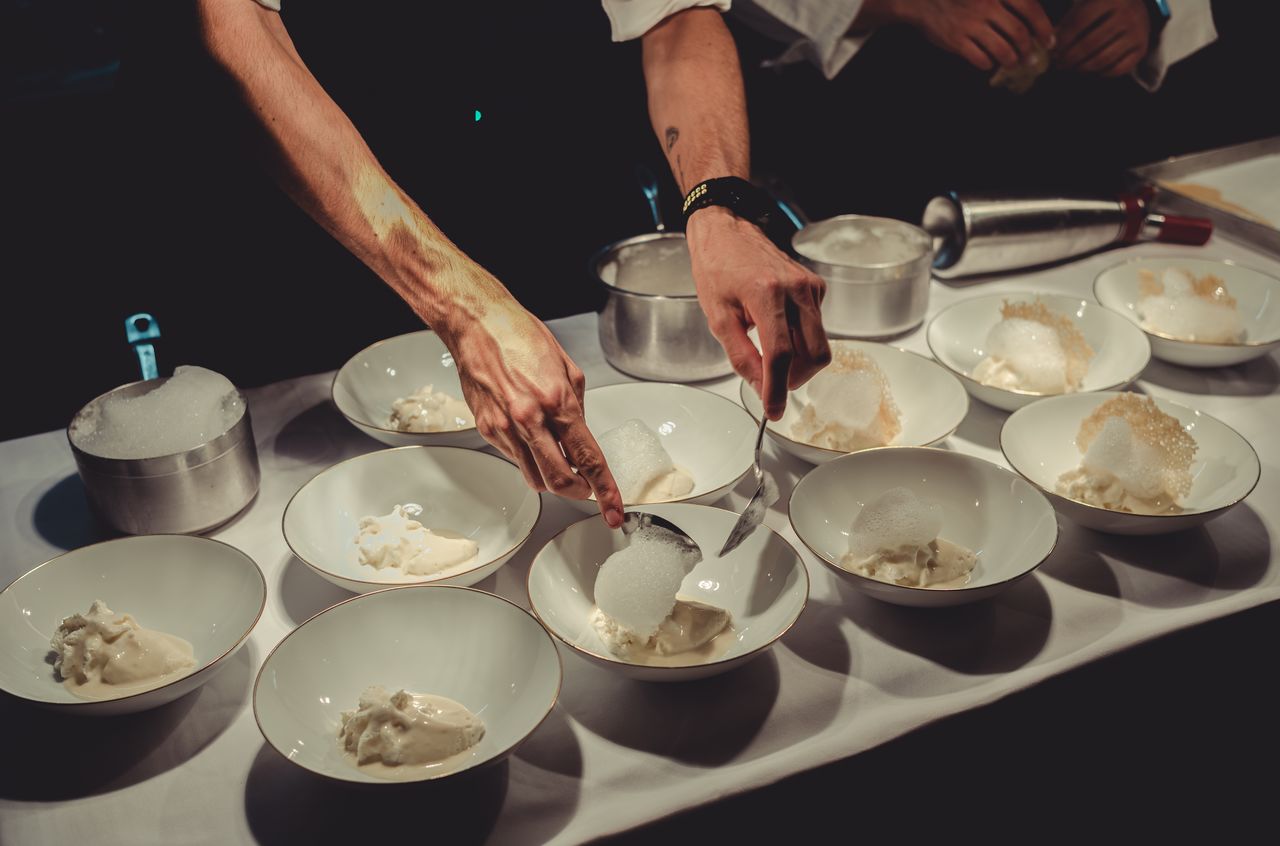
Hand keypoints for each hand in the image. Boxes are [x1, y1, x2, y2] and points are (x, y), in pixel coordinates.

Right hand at [436, 287, 623, 527]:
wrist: (477, 325)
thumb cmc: (520, 336)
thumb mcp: (567, 368)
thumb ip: (577, 407)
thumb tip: (580, 435)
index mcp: (557, 401)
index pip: (589, 458)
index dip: (606, 490)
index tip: (613, 510)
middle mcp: (530, 419)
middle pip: (560, 481)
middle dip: (579, 492)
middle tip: (588, 490)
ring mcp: (505, 428)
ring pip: (535, 478)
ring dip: (553, 478)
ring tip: (559, 460)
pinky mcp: (487, 430)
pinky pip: (515, 459)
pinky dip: (529, 458)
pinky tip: (531, 437)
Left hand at [686, 207, 829, 420]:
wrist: (728, 233)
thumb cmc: (717, 269)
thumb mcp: (718, 317)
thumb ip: (741, 356)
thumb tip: (761, 387)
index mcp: (767, 294)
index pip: (780, 354)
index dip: (778, 388)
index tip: (773, 409)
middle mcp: (796, 288)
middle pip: (813, 354)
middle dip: (794, 377)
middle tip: (771, 381)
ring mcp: (810, 287)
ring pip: (819, 344)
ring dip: (798, 360)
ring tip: (769, 349)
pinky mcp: (816, 287)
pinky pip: (817, 327)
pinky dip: (800, 339)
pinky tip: (778, 327)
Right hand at [894, 0, 1056, 70]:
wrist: (923, 0)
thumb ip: (1009, 1)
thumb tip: (1034, 20)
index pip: (1029, 8)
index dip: (1043, 27)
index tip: (1049, 41)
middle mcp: (986, 5)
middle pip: (1018, 32)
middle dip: (1028, 49)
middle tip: (1031, 58)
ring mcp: (970, 24)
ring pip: (1002, 49)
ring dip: (1012, 60)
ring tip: (1014, 63)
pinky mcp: (955, 40)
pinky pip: (980, 59)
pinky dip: (988, 64)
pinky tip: (989, 63)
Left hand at [1054, 0, 1149, 76]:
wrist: (1138, 7)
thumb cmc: (1104, 6)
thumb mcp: (1087, 4)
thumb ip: (1069, 20)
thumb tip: (1051, 43)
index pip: (1080, 22)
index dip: (1063, 39)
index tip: (1051, 49)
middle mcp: (1127, 15)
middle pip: (1090, 44)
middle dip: (1069, 57)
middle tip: (1058, 64)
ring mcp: (1137, 33)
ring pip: (1103, 59)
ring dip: (1081, 68)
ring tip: (1070, 67)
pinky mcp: (1142, 49)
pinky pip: (1118, 69)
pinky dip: (1100, 73)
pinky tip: (1089, 69)